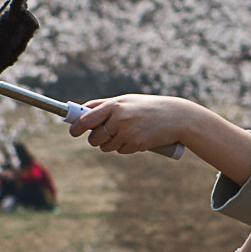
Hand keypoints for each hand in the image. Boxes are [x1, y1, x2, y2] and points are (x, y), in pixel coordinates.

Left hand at [68, 94, 187, 154]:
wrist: (177, 117)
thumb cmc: (148, 107)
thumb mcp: (127, 101)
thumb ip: (105, 105)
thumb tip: (82, 110)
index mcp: (114, 104)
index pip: (87, 118)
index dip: (76, 127)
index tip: (73, 131)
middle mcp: (119, 118)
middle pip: (94, 137)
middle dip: (96, 139)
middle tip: (103, 135)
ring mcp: (127, 132)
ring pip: (106, 146)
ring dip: (112, 144)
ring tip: (127, 132)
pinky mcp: (136, 144)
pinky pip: (121, 150)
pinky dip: (126, 147)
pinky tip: (138, 137)